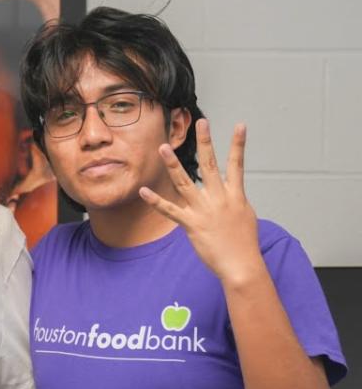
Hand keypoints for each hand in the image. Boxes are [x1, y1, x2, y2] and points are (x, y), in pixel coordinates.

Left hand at [139, 119, 264, 285]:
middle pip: (210, 165)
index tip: (239, 125)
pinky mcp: (191, 224)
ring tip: (163, 148)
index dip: (238, 144)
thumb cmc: (244, 243)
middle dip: (205, 142)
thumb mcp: (245, 216)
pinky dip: (156, 201)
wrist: (241, 265)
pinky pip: (170, 210)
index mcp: (236, 195)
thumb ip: (234, 201)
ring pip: (185, 182)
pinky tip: (144, 191)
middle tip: (201, 123)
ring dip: (173, 165)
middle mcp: (220, 199)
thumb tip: (230, 194)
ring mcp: (204, 210)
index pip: (237, 164)